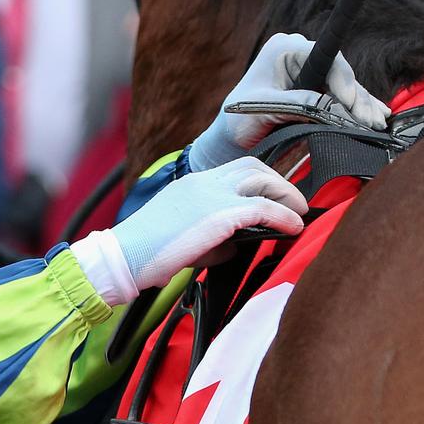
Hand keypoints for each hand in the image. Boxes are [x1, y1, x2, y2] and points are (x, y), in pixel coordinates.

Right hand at [113, 157, 307, 291]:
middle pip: (252, 166)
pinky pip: (264, 208)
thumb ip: (211, 236)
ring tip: (298, 213)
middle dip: (278, 181)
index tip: (272, 196)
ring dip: (286, 194)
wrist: (124, 257)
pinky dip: (284, 216)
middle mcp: (203, 181)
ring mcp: (211, 194)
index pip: (232, 170)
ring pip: (262, 179)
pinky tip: (294, 228)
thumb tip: (238, 245)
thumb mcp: (182, 237)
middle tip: (293, 202)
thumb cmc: (146, 254)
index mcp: (191, 184)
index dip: (258, 181)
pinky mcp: (220, 214)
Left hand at [188, 32, 390, 171]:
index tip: (351, 103)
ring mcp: (308, 71)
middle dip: (357, 99)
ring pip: (344, 87)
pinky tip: (377, 115)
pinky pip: (341, 96)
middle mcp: (300, 54)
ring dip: (363, 106)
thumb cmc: (238, 121)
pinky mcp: (315, 88)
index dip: (343, 81)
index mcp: (284, 49)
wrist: (231, 139)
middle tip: (373, 121)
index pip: (326, 58)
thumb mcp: (265, 109)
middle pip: (340, 73)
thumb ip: (299, 103)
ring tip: (379, 123)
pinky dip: (357, 108)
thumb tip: (332, 106)